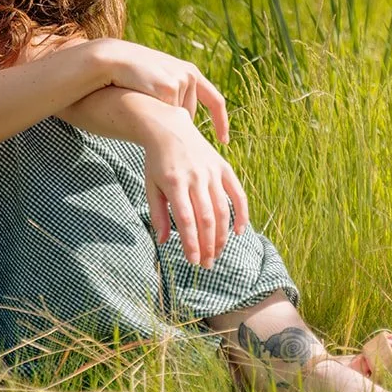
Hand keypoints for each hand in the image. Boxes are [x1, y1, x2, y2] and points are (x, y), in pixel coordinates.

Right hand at [93, 40, 229, 142]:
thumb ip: (174, 93)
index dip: (220, 122)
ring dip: (160, 117)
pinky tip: (139, 98)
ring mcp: (181, 82)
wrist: (113, 60)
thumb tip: (184, 121)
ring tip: (140, 98)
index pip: (215, 101)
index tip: (223, 140)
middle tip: (150, 110)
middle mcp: (190, 76)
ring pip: (177, 117)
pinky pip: (165, 115)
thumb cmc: (131, 75)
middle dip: (172, 120)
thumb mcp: (158, 81)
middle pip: (189, 115)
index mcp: (190, 72)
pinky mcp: (170, 89)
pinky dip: (153, 114)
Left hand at [141, 107, 248, 266]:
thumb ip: (157, 214)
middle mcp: (195, 177)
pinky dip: (241, 214)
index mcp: (174, 182)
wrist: (169, 128)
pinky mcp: (223, 167)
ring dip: (221, 236)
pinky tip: (239, 232)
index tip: (193, 261)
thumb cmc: (157, 162)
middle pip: (206, 218)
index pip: (186, 219)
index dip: (191, 242)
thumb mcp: (151, 186)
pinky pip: (237, 194)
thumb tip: (163, 242)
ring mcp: (212, 172)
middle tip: (206, 264)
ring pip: (222, 209)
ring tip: (216, 253)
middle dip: (207, 245)